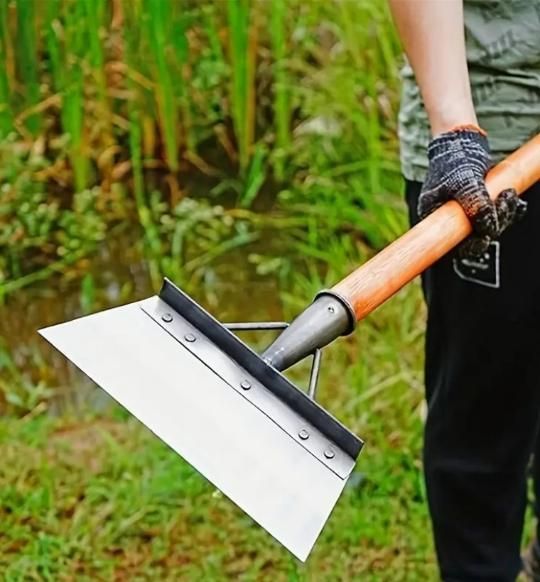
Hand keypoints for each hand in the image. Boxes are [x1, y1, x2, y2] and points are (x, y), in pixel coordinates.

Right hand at [418, 127, 526, 256]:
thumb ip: (475, 205)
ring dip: (503, 214)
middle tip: (503, 205)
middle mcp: (449, 219)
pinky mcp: (479, 204)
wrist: (462, 140)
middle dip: (493, 225)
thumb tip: (488, 228)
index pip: (450, 246)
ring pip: (487, 226)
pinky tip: (513, 201)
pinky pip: (496, 216)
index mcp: (435, 218)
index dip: (469, 246)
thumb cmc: (454, 159)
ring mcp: (465, 212)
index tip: (484, 238)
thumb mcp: (464, 182)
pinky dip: (507, 210)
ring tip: (509, 195)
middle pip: (473, 237)